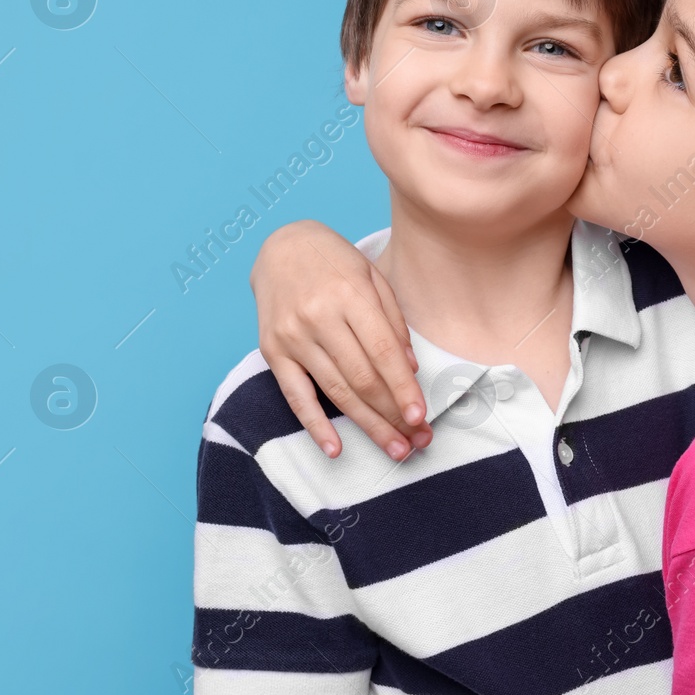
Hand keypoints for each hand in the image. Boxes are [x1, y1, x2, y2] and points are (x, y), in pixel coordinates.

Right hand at [251, 219, 430, 459]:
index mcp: (350, 295)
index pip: (382, 351)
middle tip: (418, 441)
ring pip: (336, 391)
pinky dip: (316, 425)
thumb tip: (410, 369)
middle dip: (393, 414)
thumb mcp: (372, 276)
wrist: (280, 246)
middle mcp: (319, 317)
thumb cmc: (335, 261)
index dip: (403, 387)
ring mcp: (292, 336)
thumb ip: (392, 322)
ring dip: (368, 425)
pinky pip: (296, 396)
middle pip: (362, 377)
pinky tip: (336, 448)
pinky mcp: (272, 351)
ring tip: (395, 448)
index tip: (422, 415)